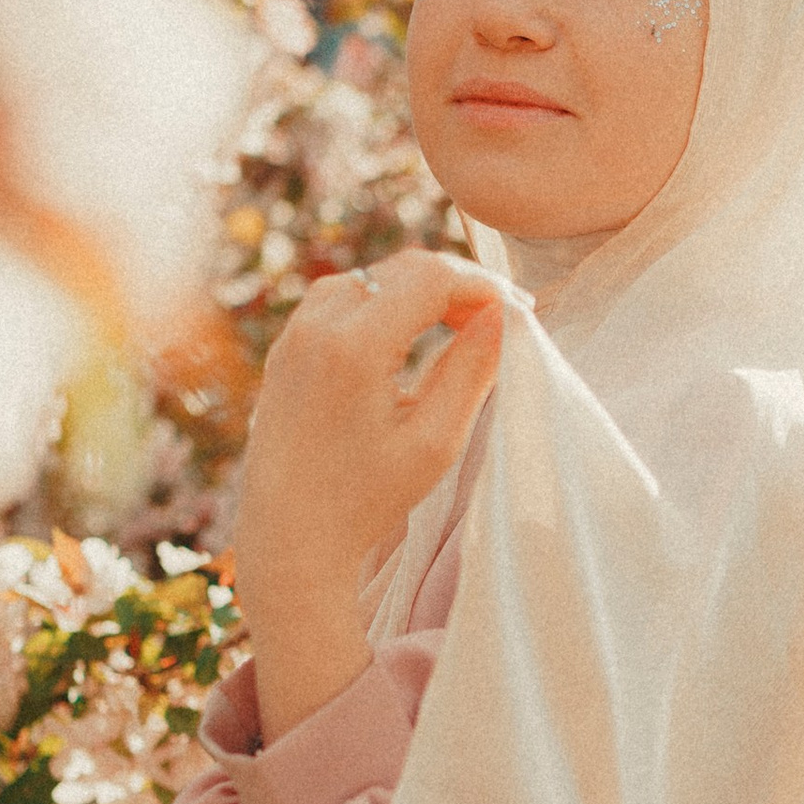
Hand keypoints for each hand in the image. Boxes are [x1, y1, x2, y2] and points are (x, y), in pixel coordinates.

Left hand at [233, 251, 506, 741]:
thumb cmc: (366, 499)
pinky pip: (344, 299)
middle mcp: (316, 325)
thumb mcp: (435, 441)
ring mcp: (294, 333)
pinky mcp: (286, 347)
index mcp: (353, 346)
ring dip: (420, 293)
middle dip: (457, 285)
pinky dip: (386, 306)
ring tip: (460, 330)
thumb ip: (473, 370)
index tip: (517, 311)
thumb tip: (504, 315)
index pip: (432, 276)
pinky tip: (412, 341)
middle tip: (497, 321)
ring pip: (374, 278)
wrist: (288, 534)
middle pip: (403, 269)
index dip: (483, 285)